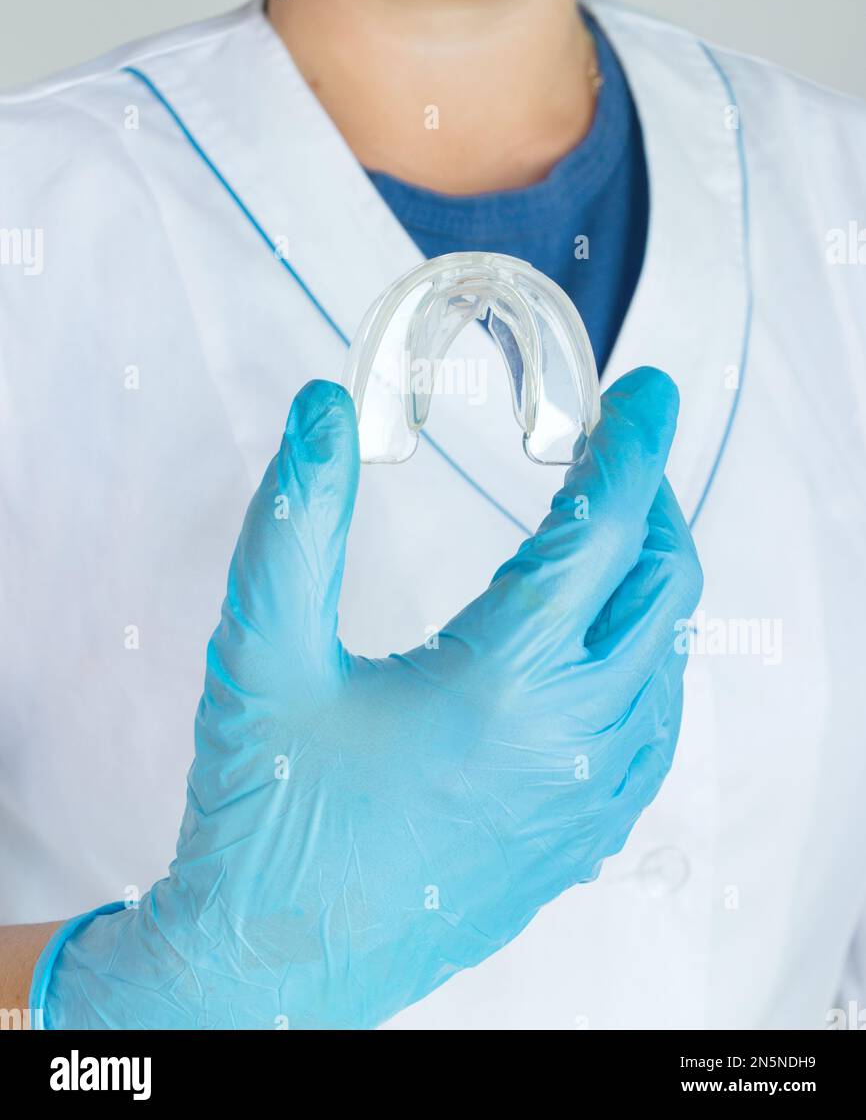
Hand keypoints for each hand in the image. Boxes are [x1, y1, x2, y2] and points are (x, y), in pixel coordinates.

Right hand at [34, 368, 701, 1029]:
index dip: (629, 444)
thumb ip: (295, 517)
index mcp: (502, 685)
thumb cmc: (263, 816)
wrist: (268, 971)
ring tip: (601, 533)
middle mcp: (569, 743)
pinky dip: (648, 659)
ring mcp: (586, 801)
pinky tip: (600, 643)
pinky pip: (654, 729)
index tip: (643, 392)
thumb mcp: (262, 649)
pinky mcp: (579, 841)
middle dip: (649, 501)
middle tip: (611, 453)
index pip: (601, 530)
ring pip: (670, 659)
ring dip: (649, 581)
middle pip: (661, 586)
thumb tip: (325, 409)